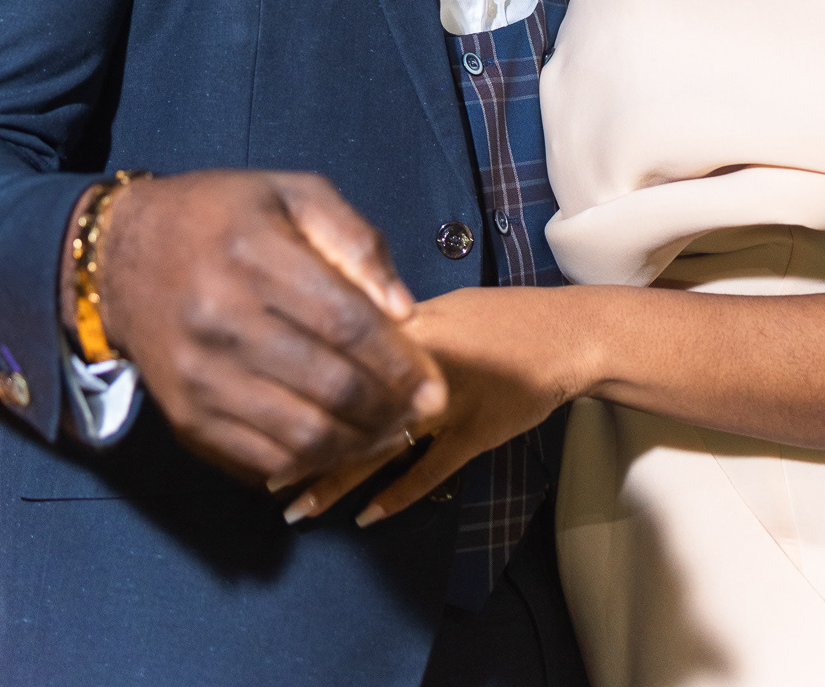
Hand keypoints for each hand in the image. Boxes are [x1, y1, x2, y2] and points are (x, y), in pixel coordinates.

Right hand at [62, 170, 447, 489]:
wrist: (120, 258)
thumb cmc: (222, 216)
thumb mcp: (291, 193)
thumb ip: (355, 240)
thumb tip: (404, 310)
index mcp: (253, 253)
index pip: (345, 322)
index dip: (399, 360)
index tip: (432, 381)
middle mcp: (221, 319)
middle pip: (329, 385)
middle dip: (390, 407)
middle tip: (422, 411)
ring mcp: (200, 377)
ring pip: (300, 436)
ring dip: (360, 445)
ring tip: (391, 432)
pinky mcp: (186, 418)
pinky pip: (261, 460)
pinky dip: (311, 464)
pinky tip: (340, 446)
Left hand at [284, 285, 585, 527]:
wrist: (566, 335)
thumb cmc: (502, 318)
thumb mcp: (443, 308)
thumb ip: (394, 329)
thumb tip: (345, 340)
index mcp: (411, 325)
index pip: (340, 356)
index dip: (299, 386)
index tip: (258, 409)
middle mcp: (424, 362)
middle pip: (351, 406)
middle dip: (305, 442)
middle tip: (264, 476)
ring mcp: (451, 400)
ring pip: (382, 444)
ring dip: (337, 479)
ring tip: (296, 509)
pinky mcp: (477, 432)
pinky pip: (431, 469)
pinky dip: (398, 494)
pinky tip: (367, 517)